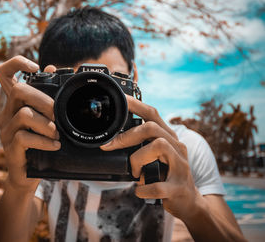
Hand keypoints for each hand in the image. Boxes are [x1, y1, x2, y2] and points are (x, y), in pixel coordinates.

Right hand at [0, 56, 59, 191]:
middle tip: (56, 114)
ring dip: (47, 124)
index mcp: (14, 103)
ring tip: (57, 134)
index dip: (16, 63)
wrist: (28, 175)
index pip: (3, 73)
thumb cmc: (39, 143)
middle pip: (18, 91)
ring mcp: (5, 130)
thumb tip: (51, 67)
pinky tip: (54, 146)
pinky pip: (25, 137)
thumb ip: (47, 95)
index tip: (35, 67)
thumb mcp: (44, 117)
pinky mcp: (9, 146)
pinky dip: (44, 141)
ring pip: (24, 115)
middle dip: (44, 100)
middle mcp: (6, 113)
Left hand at [100, 95, 201, 220]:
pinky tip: (140, 189)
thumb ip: (142, 145)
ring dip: (137, 159)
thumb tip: (113, 140)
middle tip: (112, 145)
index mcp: (169, 138)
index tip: (119, 100)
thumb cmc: (166, 176)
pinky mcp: (178, 187)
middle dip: (128, 136)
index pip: (152, 113)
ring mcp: (180, 166)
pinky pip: (158, 185)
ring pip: (159, 146)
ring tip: (134, 172)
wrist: (189, 202)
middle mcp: (177, 147)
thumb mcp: (156, 156)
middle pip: (153, 128)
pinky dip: (143, 188)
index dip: (135, 104)